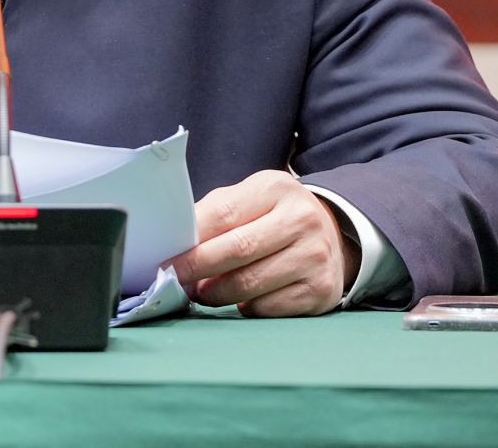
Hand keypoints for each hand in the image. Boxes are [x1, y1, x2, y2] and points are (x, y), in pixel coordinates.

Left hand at [171, 171, 359, 316]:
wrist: (332, 236)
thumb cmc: (274, 216)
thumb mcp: (250, 199)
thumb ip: (214, 214)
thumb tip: (174, 242)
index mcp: (277, 189)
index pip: (224, 214)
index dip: (191, 240)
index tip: (166, 257)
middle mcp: (302, 220)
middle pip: (237, 250)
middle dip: (198, 269)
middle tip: (174, 280)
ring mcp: (314, 257)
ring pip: (249, 285)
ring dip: (216, 293)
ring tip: (201, 292)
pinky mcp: (320, 291)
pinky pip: (267, 308)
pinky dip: (245, 307)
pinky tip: (240, 299)